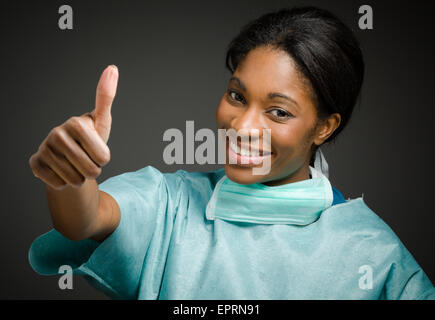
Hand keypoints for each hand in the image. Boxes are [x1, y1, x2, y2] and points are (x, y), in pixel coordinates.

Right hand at [29, 65, 118, 189]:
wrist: (67, 157)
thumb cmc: (89, 139)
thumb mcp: (102, 122)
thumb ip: (107, 98)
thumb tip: (112, 67)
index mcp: (76, 123)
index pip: (104, 158)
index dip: (104, 159)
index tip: (97, 150)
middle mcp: (56, 134)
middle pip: (91, 170)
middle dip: (93, 170)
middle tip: (86, 160)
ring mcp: (44, 149)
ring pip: (76, 181)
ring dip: (80, 178)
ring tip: (75, 165)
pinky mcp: (35, 164)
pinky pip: (60, 185)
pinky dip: (65, 183)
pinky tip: (61, 171)